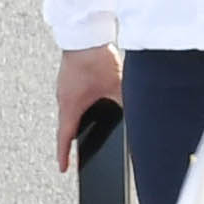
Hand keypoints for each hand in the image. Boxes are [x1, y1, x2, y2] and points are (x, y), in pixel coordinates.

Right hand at [55, 44, 122, 173]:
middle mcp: (63, 98)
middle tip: (74, 155)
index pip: (64, 136)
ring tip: (83, 133)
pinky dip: (79, 107)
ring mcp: (64, 88)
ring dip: (75, 122)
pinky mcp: (69, 78)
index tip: (64, 168)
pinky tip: (90, 106)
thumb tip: (140, 116)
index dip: (64, 154)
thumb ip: (127, 102)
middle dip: (70, 141)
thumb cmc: (95, 58)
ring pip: (69, 111)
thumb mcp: (117, 85)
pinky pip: (72, 99)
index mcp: (70, 105)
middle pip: (65, 126)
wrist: (85, 35)